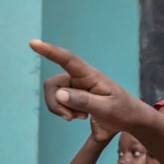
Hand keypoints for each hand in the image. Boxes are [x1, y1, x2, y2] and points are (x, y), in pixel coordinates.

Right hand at [31, 40, 148, 134]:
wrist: (130, 120)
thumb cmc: (123, 111)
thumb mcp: (106, 109)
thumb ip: (84, 101)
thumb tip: (59, 94)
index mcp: (91, 76)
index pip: (68, 60)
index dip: (50, 51)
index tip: (34, 43)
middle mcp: (80, 78)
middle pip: (52, 86)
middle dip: (56, 104)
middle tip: (71, 118)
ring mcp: (76, 86)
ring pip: (53, 95)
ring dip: (62, 110)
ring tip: (83, 117)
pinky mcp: (74, 96)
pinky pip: (58, 103)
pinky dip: (64, 112)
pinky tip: (82, 117)